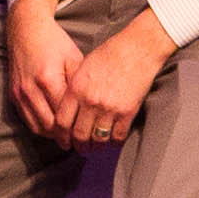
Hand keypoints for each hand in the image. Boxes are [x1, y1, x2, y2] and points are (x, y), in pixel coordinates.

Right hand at [5, 0, 89, 141]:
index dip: (76, 128)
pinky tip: (53, 128)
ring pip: (37, 126)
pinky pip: (27, 120)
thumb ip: (80, 84)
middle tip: (80, 143)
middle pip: (50, 125)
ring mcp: (20, 93)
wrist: (25, 29)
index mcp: (48, 79)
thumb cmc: (54, 42)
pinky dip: (40, 127)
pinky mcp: (13, 94)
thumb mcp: (73, 58)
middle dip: (65, 137)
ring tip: (67, 138)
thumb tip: (90, 108)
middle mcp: (31, 89)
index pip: (64, 115)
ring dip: (52, 135)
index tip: (88, 136)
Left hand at [60, 14, 170, 143]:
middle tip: (80, 148)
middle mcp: (90, 101)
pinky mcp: (127, 112)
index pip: (62, 122)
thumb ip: (73, 89)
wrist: (137, 49)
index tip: (64, 141)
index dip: (61, 136)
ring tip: (95, 148)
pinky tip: (111, 141)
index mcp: (76, 89)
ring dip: (95, 147)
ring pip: (98, 139)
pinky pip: (117, 136)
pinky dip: (113, 142)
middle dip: (78, 146)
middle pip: (79, 134)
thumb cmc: (110, 54)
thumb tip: (68, 110)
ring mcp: (109, 108)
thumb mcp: (82, 67)